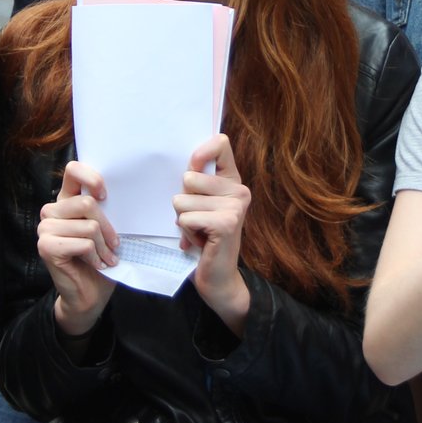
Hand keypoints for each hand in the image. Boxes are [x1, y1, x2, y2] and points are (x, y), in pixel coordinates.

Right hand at [38, 161, 118, 337]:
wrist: (89, 294)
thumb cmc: (99, 257)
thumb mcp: (104, 227)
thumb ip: (104, 207)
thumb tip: (124, 190)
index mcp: (66, 199)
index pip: (73, 170)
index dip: (91, 177)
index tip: (105, 195)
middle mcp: (51, 211)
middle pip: (88, 203)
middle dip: (108, 227)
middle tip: (115, 244)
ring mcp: (45, 229)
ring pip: (89, 225)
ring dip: (104, 245)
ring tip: (107, 257)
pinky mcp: (46, 247)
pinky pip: (83, 243)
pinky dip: (96, 256)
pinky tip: (97, 264)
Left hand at [175, 134, 250, 334]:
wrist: (218, 277)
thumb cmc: (204, 237)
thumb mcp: (199, 204)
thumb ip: (196, 181)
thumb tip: (186, 165)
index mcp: (233, 180)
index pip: (220, 144)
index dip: (200, 152)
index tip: (192, 165)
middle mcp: (239, 190)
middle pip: (189, 177)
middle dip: (184, 201)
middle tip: (198, 219)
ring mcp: (235, 207)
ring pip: (182, 200)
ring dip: (183, 220)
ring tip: (199, 231)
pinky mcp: (227, 224)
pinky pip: (185, 218)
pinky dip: (186, 232)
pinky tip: (201, 242)